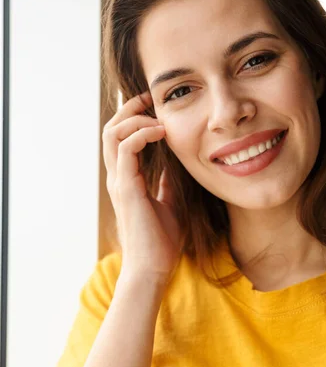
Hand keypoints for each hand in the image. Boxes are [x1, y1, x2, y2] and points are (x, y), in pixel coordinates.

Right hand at [102, 91, 182, 282]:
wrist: (154, 268)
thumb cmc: (161, 241)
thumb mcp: (170, 203)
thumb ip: (167, 183)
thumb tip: (174, 165)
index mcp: (127, 180)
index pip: (120, 139)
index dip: (133, 118)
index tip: (153, 107)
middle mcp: (118, 177)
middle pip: (111, 129)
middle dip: (128, 109)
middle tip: (149, 99)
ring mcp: (120, 182)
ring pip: (112, 134)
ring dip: (134, 119)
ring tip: (156, 117)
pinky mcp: (127, 188)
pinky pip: (126, 149)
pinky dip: (141, 134)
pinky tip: (161, 133)